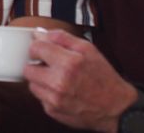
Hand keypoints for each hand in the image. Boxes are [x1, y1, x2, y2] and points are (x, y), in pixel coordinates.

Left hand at [22, 30, 137, 131]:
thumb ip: (61, 37)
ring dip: (41, 80)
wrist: (115, 106)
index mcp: (69, 63)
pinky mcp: (53, 111)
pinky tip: (61, 91)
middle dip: (37, 65)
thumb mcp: (88, 49)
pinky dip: (47, 93)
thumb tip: (39, 33)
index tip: (42, 50)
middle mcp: (59, 82)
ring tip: (57, 79)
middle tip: (50, 66)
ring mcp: (55, 99)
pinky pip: (40, 98)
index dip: (38, 47)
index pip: (35, 49)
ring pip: (32, 84)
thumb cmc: (103, 76)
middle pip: (28, 68)